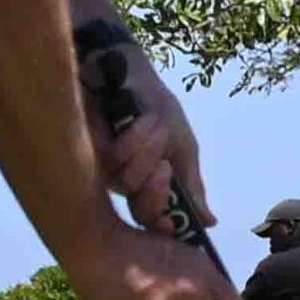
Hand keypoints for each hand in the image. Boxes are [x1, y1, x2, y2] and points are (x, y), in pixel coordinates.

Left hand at [82, 46, 212, 237]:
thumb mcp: (182, 144)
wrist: (128, 72)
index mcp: (151, 187)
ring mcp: (106, 170)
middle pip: (141, 210)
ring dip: (149, 151)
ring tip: (156, 125)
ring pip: (128, 183)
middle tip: (165, 169)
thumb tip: (210, 222)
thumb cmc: (154, 108)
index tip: (174, 226)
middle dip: (156, 191)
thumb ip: (191, 185)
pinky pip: (116, 158)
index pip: (156, 220)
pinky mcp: (90, 152)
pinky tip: (139, 119)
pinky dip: (135, 137)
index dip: (165, 226)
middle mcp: (127, 184)